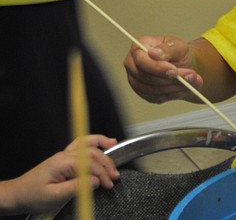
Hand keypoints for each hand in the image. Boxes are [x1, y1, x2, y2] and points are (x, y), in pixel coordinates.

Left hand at [0, 135, 118, 214]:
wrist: (17, 195)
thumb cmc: (32, 196)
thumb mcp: (54, 196)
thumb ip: (76, 187)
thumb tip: (96, 181)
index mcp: (62, 163)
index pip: (90, 164)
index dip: (102, 174)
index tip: (109, 184)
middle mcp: (64, 156)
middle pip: (92, 153)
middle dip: (106, 163)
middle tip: (114, 176)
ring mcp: (64, 156)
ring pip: (87, 143)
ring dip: (101, 144)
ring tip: (114, 144)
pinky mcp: (64, 160)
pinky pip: (81, 146)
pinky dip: (93, 143)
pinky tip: (100, 145)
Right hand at [123, 35, 200, 102]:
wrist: (183, 64)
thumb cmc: (178, 52)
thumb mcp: (178, 45)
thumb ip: (168, 48)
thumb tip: (155, 53)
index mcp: (138, 48)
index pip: (141, 61)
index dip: (157, 67)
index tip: (174, 70)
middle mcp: (133, 65)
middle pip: (146, 77)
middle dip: (170, 78)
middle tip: (190, 75)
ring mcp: (136, 80)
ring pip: (153, 90)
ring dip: (175, 87)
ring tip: (192, 80)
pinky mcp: (144, 93)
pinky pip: (157, 98)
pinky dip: (174, 94)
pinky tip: (186, 87)